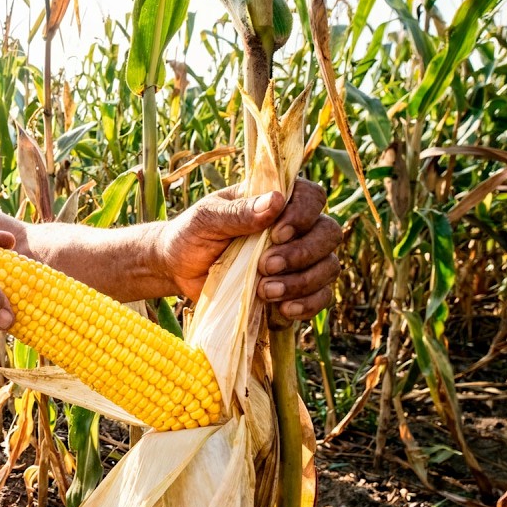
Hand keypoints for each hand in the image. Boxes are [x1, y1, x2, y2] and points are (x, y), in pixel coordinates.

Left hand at [156, 178, 341, 319]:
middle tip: (265, 266)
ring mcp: (299, 260)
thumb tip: (276, 201)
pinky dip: (308, 305)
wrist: (177, 271)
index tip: (276, 233)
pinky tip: (284, 309)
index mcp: (275, 200)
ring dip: (303, 282)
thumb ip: (238, 211)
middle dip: (303, 253)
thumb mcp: (206, 218)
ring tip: (266, 291)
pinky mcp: (294, 290)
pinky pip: (321, 297)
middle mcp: (296, 228)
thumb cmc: (191, 235)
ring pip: (329, 267)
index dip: (303, 215)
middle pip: (329, 234)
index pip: (312, 197)